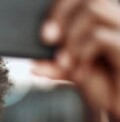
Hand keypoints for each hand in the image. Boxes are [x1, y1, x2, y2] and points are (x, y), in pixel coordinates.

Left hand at [33, 0, 119, 118]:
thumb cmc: (103, 87)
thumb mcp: (74, 74)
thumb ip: (56, 67)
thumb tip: (35, 66)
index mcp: (104, 22)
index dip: (61, 8)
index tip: (44, 34)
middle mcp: (116, 20)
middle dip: (62, 15)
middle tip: (47, 39)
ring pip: (94, 11)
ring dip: (71, 37)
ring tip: (66, 63)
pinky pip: (99, 37)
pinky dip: (82, 54)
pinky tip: (80, 73)